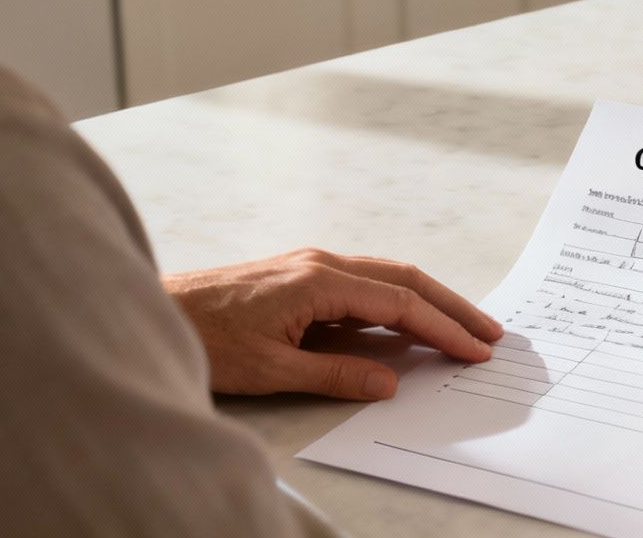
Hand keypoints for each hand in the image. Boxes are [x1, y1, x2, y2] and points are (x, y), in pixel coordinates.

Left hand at [165, 248, 502, 399]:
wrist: (153, 310)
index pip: (400, 303)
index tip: (475, 350)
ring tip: (460, 327)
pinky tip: (404, 324)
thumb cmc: (202, 336)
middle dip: (451, 306)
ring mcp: (308, 265)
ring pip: (384, 278)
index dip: (443, 328)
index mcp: (319, 280)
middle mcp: (319, 262)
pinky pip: (361, 285)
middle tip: (490, 333)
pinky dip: (394, 302)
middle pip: (403, 279)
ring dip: (426, 301)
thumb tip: (390, 380)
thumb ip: (335, 374)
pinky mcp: (297, 275)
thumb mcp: (271, 370)